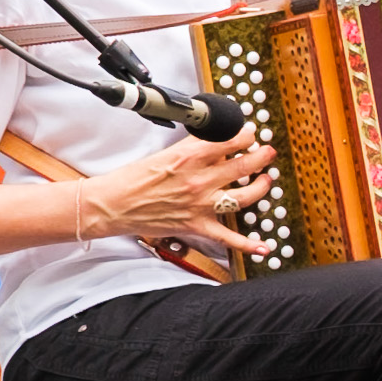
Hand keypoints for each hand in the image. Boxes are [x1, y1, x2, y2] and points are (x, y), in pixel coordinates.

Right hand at [91, 131, 274, 261]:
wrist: (113, 204)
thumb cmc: (132, 178)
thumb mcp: (165, 153)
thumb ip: (192, 147)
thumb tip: (212, 141)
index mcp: (190, 157)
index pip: (230, 141)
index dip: (247, 135)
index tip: (252, 133)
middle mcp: (200, 180)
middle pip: (244, 166)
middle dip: (262, 156)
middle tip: (268, 152)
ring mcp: (201, 205)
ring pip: (244, 197)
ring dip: (262, 187)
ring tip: (267, 180)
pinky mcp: (197, 225)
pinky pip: (229, 238)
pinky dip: (248, 245)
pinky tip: (264, 246)